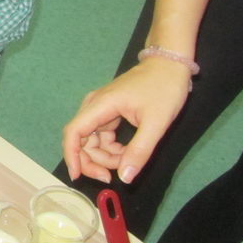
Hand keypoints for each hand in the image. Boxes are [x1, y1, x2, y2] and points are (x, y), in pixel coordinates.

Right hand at [61, 57, 191, 183]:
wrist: (170, 64)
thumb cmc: (164, 88)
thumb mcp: (156, 123)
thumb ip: (140, 151)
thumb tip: (124, 178)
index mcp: (100, 105)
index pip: (74, 132)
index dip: (72, 155)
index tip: (77, 176)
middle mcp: (94, 107)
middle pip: (81, 140)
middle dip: (93, 161)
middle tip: (112, 177)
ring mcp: (101, 109)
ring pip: (92, 140)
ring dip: (105, 156)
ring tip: (128, 162)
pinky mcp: (109, 112)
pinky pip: (103, 136)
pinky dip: (112, 149)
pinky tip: (128, 153)